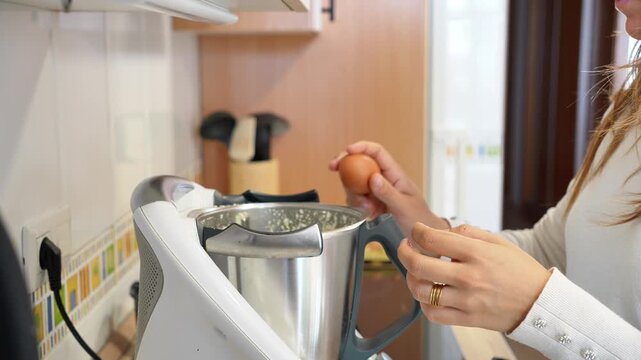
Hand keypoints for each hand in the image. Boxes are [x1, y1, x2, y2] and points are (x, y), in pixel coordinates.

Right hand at [329, 141, 447, 234]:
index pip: (377, 152)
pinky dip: (358, 206)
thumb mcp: (404, 206)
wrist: (422, 236)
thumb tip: (372, 177)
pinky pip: (358, 198)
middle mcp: (385, 178)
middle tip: (333, 167)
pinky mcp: (374, 201)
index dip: (362, 147)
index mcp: (395, 174)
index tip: (347, 151)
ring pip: (356, 183)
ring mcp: (378, 190)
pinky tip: (369, 215)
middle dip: (346, 165)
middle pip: (361, 164)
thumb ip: (387, 193)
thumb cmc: (419, 219)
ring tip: (368, 210)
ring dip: (355, 195)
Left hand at [398, 223, 550, 332]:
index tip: (416, 231)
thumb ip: (468, 232)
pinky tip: (428, 294)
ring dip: (411, 279)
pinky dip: (424, 304)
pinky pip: (433, 314)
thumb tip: (443, 231)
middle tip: (405, 247)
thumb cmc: (520, 271)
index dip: (416, 231)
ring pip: (421, 291)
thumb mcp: (498, 242)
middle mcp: (468, 277)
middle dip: (404, 252)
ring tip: (415, 272)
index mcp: (477, 254)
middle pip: (419, 264)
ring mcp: (466, 301)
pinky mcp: (467, 320)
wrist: (542, 303)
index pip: (432, 238)